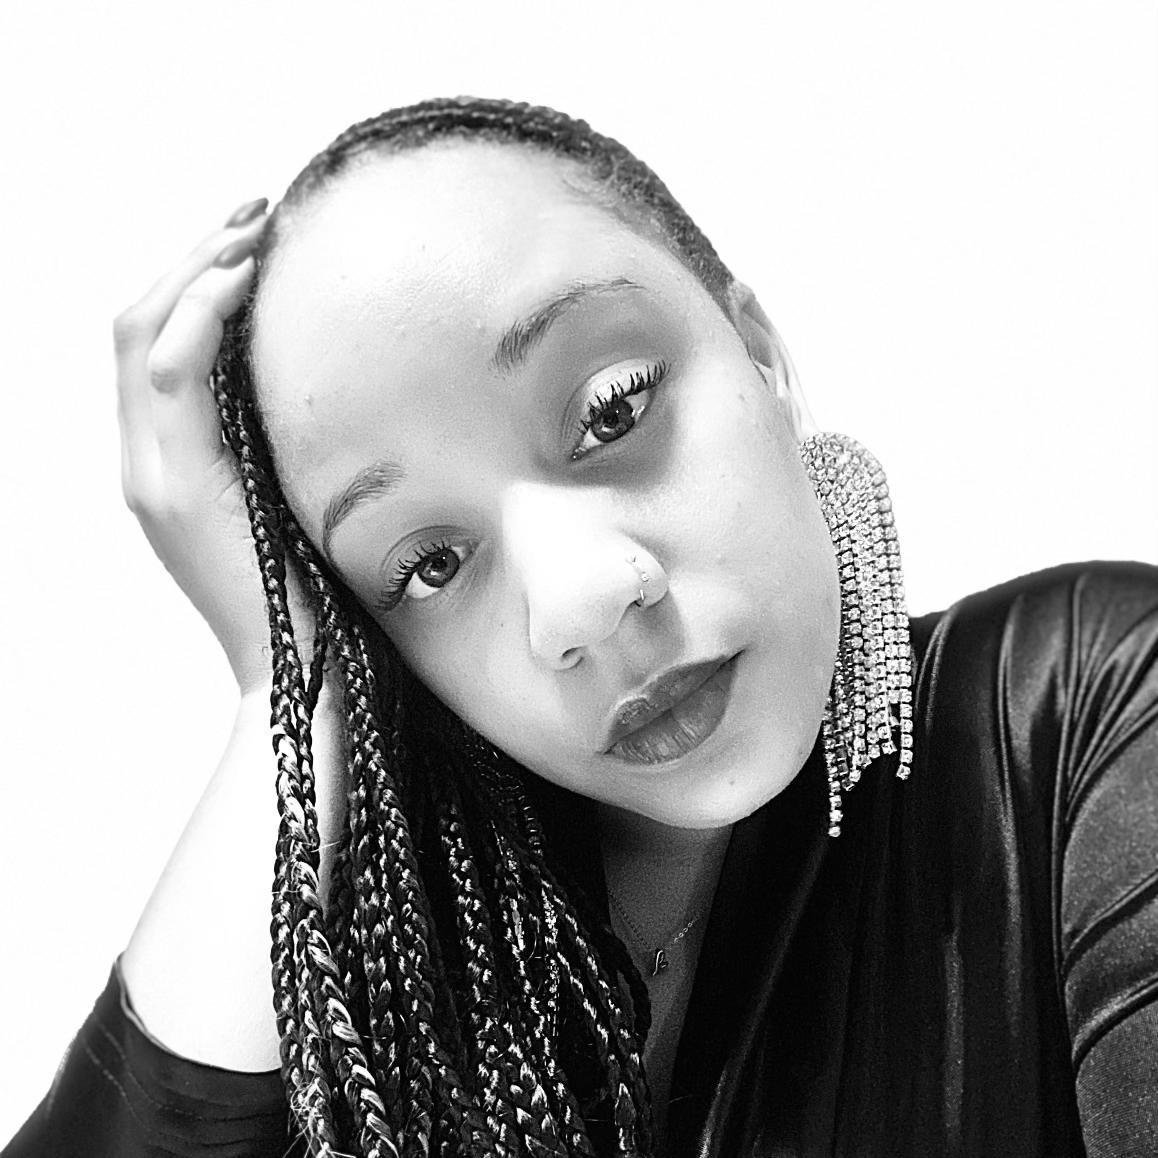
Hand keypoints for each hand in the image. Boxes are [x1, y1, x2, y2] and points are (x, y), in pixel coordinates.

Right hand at [115, 200, 311, 694]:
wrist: (297, 671)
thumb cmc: (308, 590)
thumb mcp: (287, 499)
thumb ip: (272, 445)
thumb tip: (308, 379)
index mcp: (166, 465)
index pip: (149, 346)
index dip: (189, 282)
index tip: (249, 243)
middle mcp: (144, 463)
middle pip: (133, 326)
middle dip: (190, 259)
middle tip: (253, 218)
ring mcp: (154, 475)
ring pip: (140, 337)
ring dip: (195, 272)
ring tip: (253, 233)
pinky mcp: (180, 488)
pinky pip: (172, 376)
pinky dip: (201, 317)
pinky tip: (244, 282)